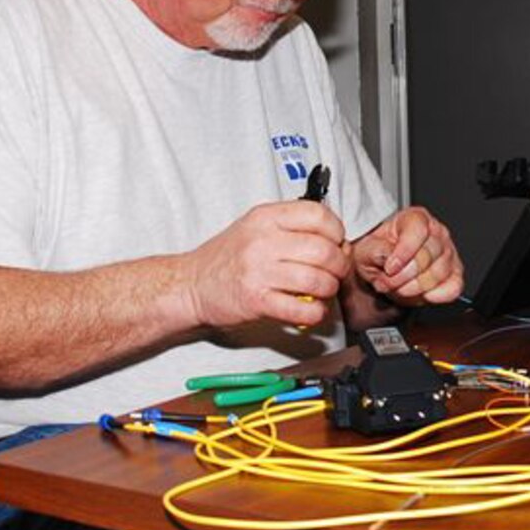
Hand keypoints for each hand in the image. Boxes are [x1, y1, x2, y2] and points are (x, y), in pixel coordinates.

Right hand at [180, 201, 349, 328]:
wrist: (190, 285)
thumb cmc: (226, 258)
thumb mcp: (255, 227)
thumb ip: (291, 227)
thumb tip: (334, 238)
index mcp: (266, 217)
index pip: (319, 216)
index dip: (336, 232)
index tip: (335, 243)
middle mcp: (263, 241)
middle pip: (325, 250)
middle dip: (339, 265)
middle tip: (335, 272)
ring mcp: (259, 271)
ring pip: (318, 280)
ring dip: (329, 290)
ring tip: (323, 291)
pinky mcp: (257, 301)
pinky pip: (303, 309)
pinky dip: (316, 313)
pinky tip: (311, 309)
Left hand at [352, 206, 463, 305]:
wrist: (384, 270)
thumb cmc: (379, 254)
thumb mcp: (366, 250)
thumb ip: (376, 250)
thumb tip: (389, 256)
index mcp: (415, 218)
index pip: (417, 232)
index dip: (403, 253)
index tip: (389, 267)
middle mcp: (436, 232)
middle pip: (427, 256)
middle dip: (403, 276)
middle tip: (388, 281)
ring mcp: (449, 253)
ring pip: (438, 275)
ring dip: (414, 288)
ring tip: (399, 286)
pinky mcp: (455, 273)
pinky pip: (452, 288)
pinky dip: (435, 295)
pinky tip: (420, 293)